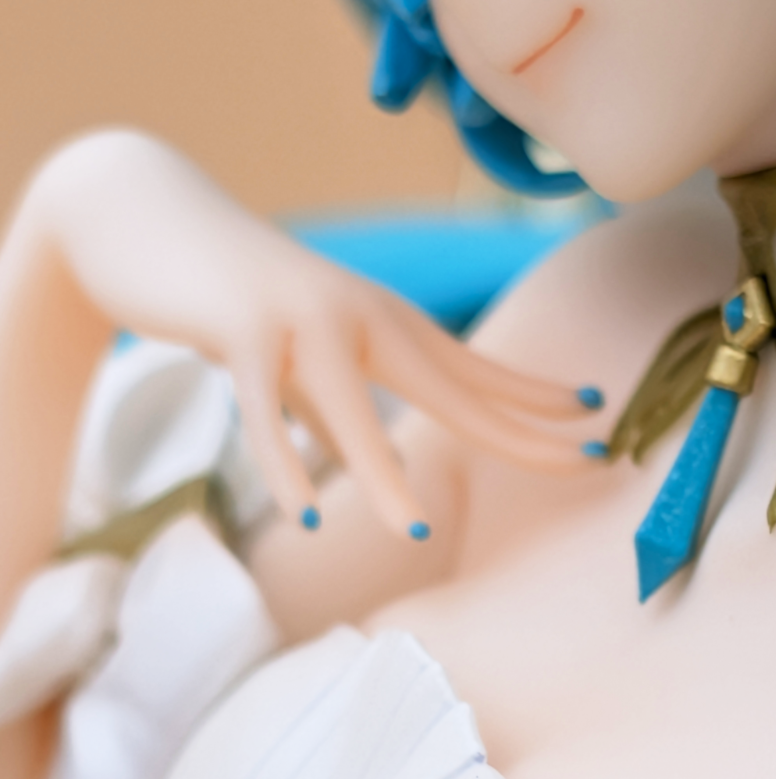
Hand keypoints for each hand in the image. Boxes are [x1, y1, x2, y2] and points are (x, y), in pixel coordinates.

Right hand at [26, 130, 599, 533]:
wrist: (151, 222)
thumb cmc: (242, 307)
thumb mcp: (309, 365)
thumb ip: (345, 415)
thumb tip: (379, 469)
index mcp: (385, 327)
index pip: (476, 372)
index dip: (535, 396)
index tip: (597, 417)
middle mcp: (361, 318)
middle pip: (451, 386)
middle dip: (519, 429)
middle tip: (583, 462)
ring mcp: (303, 320)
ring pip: (349, 406)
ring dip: (378, 471)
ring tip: (410, 530)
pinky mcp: (240, 329)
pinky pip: (262, 409)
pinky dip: (280, 462)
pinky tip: (306, 515)